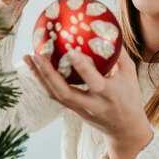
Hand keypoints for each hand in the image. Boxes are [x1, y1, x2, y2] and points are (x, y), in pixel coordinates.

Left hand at [23, 46, 153, 158]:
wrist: (124, 129)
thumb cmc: (129, 97)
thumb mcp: (130, 74)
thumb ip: (119, 54)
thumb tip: (109, 29)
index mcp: (109, 94)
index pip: (94, 82)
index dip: (82, 67)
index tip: (71, 51)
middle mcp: (92, 104)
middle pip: (64, 93)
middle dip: (48, 74)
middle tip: (38, 54)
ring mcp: (80, 109)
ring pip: (55, 95)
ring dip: (39, 76)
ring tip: (29, 57)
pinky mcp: (72, 110)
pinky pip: (54, 95)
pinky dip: (43, 81)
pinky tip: (35, 67)